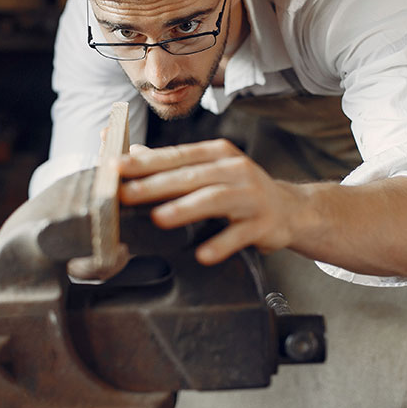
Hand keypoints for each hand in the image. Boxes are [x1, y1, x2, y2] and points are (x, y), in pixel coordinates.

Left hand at [118, 139, 304, 265]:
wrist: (290, 209)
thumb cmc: (241, 188)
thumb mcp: (210, 169)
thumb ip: (172, 163)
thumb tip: (131, 154)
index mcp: (217, 154)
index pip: (176, 155)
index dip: (145, 161)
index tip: (116, 167)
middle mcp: (235, 169)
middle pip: (191, 176)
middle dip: (155, 185)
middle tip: (126, 194)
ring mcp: (251, 196)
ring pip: (215, 199)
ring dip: (185, 209)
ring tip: (159, 219)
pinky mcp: (264, 223)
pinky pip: (240, 234)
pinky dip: (221, 244)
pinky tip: (203, 254)